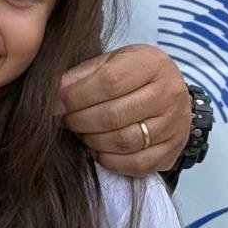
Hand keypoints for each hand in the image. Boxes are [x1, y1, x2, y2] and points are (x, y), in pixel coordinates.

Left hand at [60, 44, 189, 176]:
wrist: (168, 93)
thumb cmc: (130, 75)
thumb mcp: (109, 62)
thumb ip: (81, 75)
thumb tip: (53, 93)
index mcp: (152, 63)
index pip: (108, 82)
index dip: (75, 96)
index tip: (55, 104)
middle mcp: (170, 93)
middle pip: (114, 115)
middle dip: (79, 121)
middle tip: (64, 120)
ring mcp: (175, 124)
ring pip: (124, 141)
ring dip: (92, 141)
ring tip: (80, 132)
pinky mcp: (174, 150)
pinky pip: (137, 164)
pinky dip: (110, 161)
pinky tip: (97, 150)